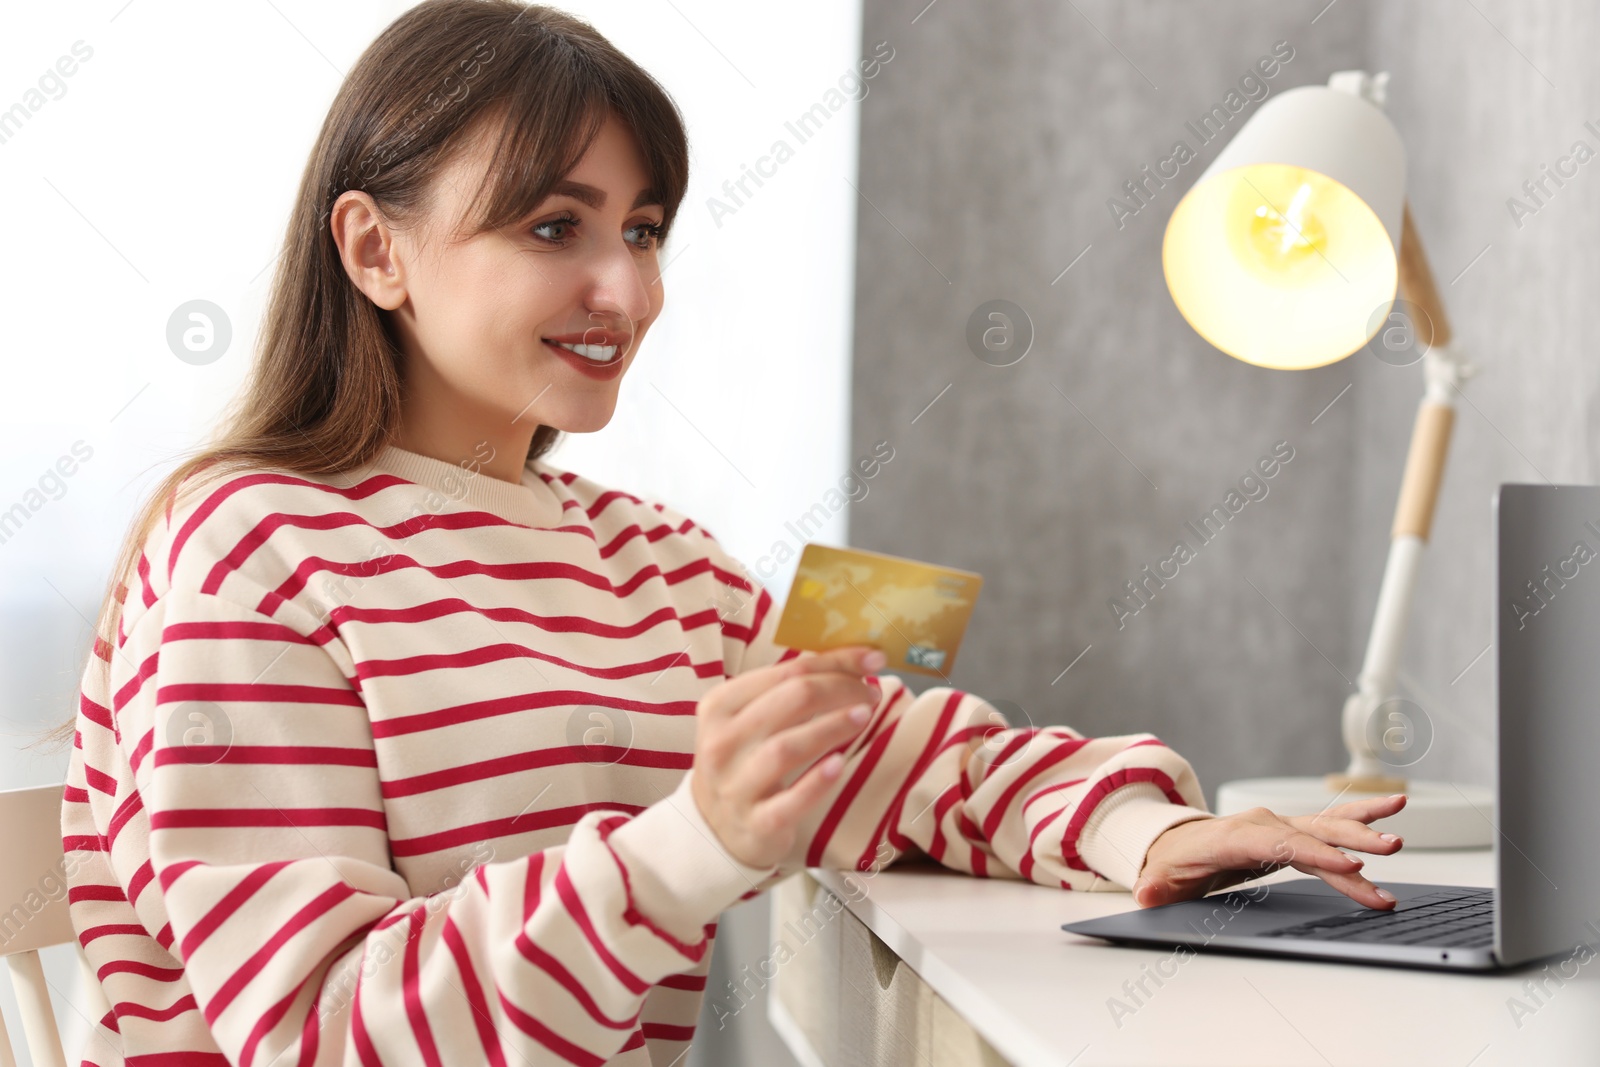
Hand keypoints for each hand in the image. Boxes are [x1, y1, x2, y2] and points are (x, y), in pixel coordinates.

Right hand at [689, 645, 883, 869]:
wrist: (715, 828)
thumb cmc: (743, 762)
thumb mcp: (749, 720)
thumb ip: (787, 690)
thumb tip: (850, 661)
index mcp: (720, 705)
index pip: (786, 671)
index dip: (835, 661)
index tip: (872, 659)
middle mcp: (723, 742)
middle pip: (791, 699)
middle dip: (839, 688)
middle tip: (870, 693)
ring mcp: (736, 785)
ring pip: (788, 747)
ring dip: (832, 726)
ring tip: (864, 716)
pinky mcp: (756, 823)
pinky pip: (790, 800)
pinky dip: (817, 781)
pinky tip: (839, 764)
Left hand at [1132, 794, 1407, 910]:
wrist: (1175, 843)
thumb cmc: (1172, 864)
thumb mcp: (1158, 880)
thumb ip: (1154, 888)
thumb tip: (1147, 894)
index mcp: (1233, 838)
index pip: (1280, 845)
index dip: (1315, 855)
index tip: (1350, 868)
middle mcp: (1261, 825)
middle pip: (1311, 834)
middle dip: (1351, 843)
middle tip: (1388, 851)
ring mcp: (1279, 826)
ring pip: (1326, 827)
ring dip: (1364, 830)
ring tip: (1399, 833)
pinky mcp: (1291, 832)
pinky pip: (1329, 825)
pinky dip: (1360, 818)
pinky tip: (1391, 807)